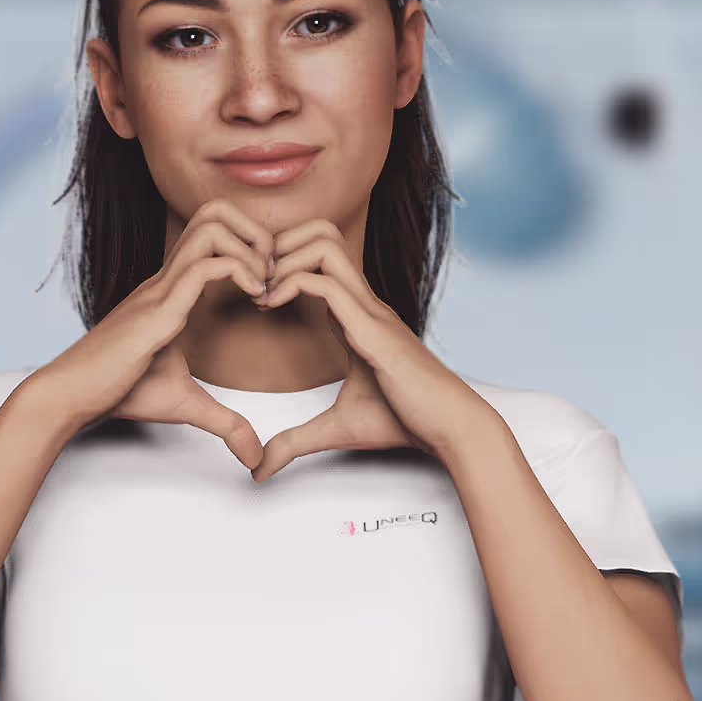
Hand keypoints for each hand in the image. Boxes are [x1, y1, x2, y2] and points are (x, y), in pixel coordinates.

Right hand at [33, 198, 276, 469]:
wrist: (72, 395)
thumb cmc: (119, 391)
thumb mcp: (186, 404)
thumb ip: (225, 424)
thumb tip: (254, 456)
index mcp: (172, 288)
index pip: (213, 232)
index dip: (252, 244)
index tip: (273, 284)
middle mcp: (168, 277)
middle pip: (214, 211)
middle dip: (257, 230)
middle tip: (275, 272)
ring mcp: (162, 288)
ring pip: (211, 227)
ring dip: (251, 246)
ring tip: (266, 283)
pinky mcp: (159, 309)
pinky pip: (205, 267)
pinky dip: (241, 272)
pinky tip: (255, 298)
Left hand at [249, 218, 492, 482]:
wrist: (449, 427)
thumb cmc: (405, 421)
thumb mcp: (336, 430)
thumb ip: (295, 442)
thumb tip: (261, 468)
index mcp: (357, 314)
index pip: (319, 257)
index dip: (281, 263)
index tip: (253, 294)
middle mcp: (363, 301)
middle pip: (321, 232)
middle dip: (278, 243)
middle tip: (252, 279)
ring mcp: (369, 308)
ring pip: (323, 244)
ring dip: (283, 258)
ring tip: (259, 290)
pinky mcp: (372, 327)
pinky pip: (326, 284)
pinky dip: (290, 284)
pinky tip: (269, 305)